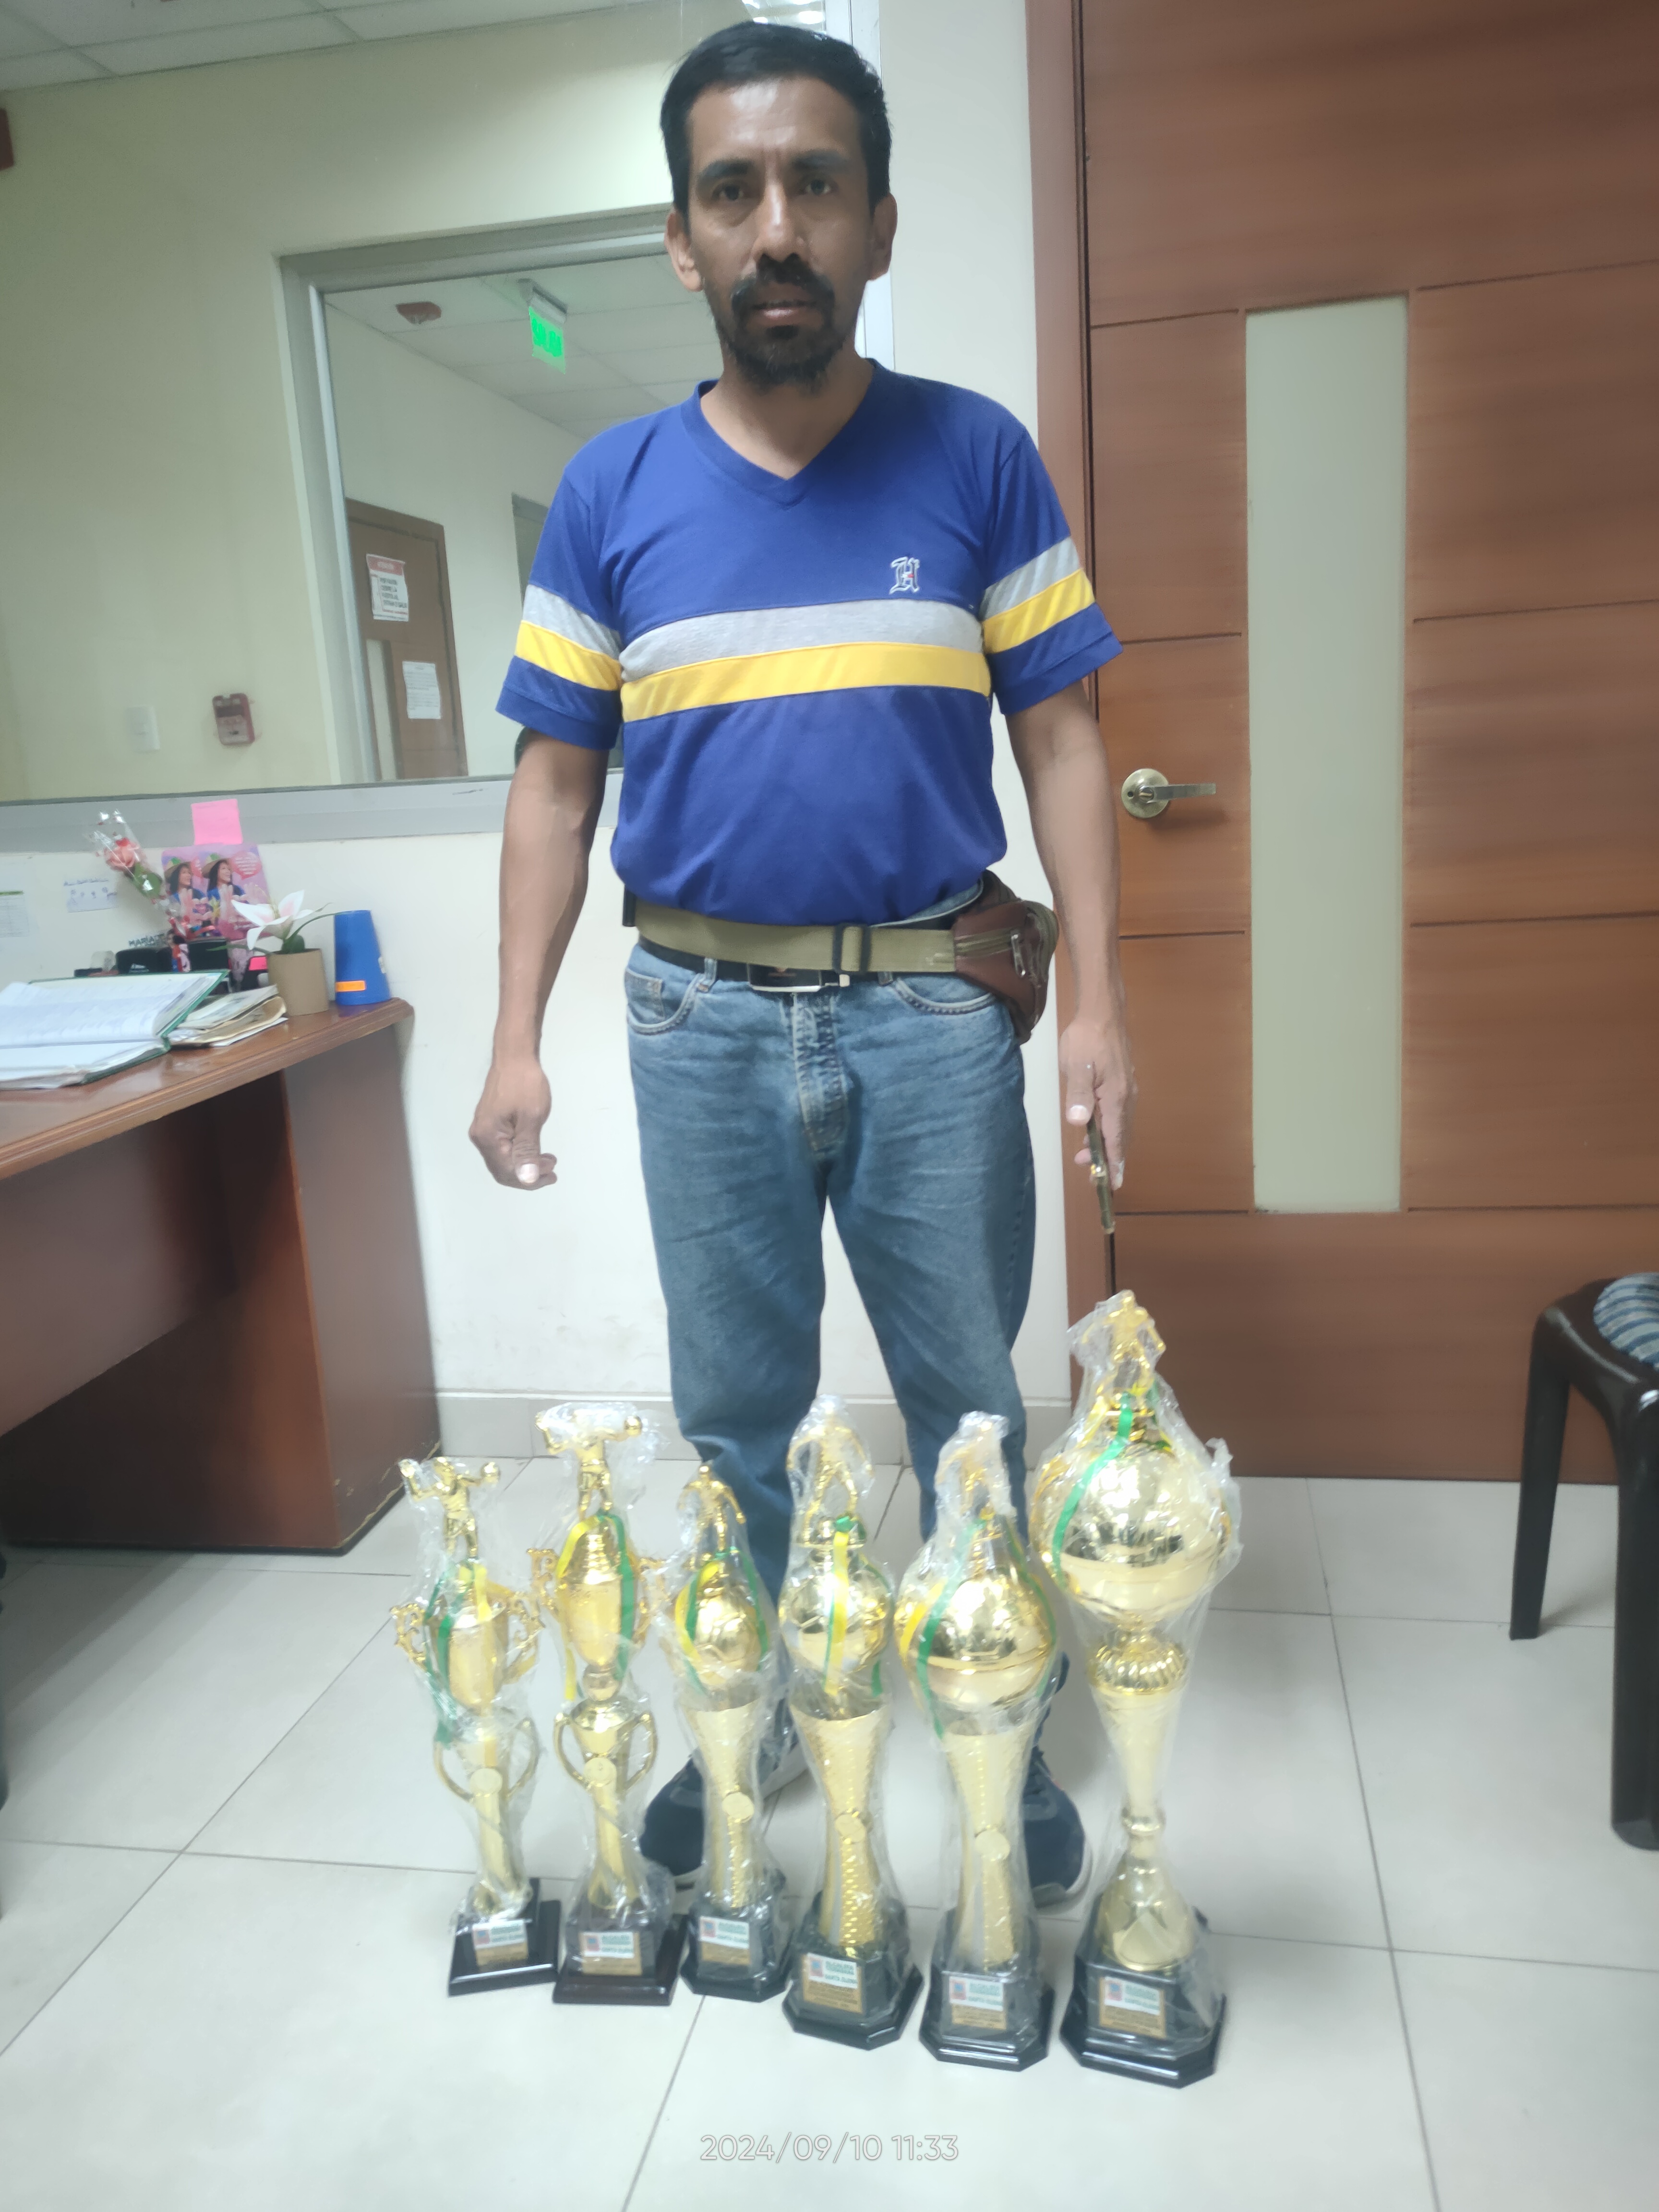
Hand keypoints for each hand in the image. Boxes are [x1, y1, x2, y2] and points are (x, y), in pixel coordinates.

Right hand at [470, 1053, 556, 1188]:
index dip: (531, 1179)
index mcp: (488, 1137)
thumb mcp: (532, 1117)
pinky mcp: (489, 1124)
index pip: (507, 1172)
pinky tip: (535, 1150)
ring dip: (524, 1165)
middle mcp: (480, 1137)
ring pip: (502, 1161)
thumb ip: (528, 1150)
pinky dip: (519, 1154)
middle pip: (502, 1170)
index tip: (553, 1172)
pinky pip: (502, 1149)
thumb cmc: (525, 1083)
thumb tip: (526, 1179)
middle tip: (552, 1170)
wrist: (514, 1056)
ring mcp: (483, 1130)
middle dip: (528, 1176)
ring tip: (548, 1160)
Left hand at [1060, 1015, 1134, 1187]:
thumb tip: (1079, 1122)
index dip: (1113, 1163)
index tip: (1112, 1185)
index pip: (1115, 1139)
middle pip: (1120, 1137)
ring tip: (1087, 1154)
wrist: (1102, 1013)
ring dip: (1107, 1144)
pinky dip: (1109, 1129)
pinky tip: (1096, 1129)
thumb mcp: (1077, 1066)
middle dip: (1109, 1159)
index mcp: (1116, 1098)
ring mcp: (1126, 1090)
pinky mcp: (1121, 1084)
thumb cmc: (1087, 1038)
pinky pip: (1118, 1115)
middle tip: (1091, 1174)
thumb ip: (1079, 1094)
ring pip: (1120, 1127)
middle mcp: (1126, 1098)